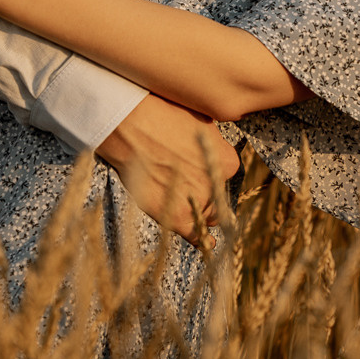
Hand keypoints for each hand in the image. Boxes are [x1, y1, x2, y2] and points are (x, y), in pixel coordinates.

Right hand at [95, 94, 241, 240]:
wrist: (132, 126)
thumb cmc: (164, 116)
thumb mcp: (201, 120)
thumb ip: (214, 141)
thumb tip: (216, 146)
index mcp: (227, 161)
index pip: (225, 175)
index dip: (212, 174)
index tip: (201, 170)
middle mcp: (217, 184)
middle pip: (217, 196)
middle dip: (206, 192)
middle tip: (187, 182)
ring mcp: (197, 201)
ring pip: (206, 214)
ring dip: (199, 210)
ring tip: (183, 199)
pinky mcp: (176, 216)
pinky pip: (194, 235)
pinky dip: (201, 239)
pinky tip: (206, 242)